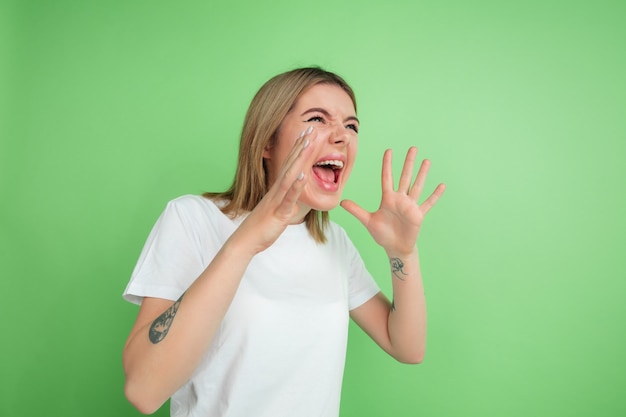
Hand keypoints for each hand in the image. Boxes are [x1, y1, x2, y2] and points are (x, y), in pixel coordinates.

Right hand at [235, 128, 317, 253]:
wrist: (245, 241)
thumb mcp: (277, 212)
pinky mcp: (278, 212)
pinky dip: (296, 187)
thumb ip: (286, 205)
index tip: (308, 133)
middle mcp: (277, 190)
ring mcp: (277, 200)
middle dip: (302, 146)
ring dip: (300, 159)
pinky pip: (288, 198)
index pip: (289, 164)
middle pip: (291, 164)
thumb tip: (294, 204)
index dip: (299, 148)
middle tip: (312, 128)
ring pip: (290, 176)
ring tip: (310, 143)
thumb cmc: (261, 227)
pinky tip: (304, 176)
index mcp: (277, 189)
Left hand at [341, 147, 444, 255]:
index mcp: (387, 198)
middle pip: (404, 177)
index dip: (387, 164)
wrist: (395, 247)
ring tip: (426, 161)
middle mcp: (400, 199)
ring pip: (417, 186)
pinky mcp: (418, 215)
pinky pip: (428, 203)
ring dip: (422, 174)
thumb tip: (341, 202)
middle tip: (412, 148)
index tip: (389, 150)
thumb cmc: (382, 234)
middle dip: (408, 163)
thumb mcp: (368, 221)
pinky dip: (435, 195)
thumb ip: (356, 210)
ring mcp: (410, 206)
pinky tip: (442, 185)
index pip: (387, 177)